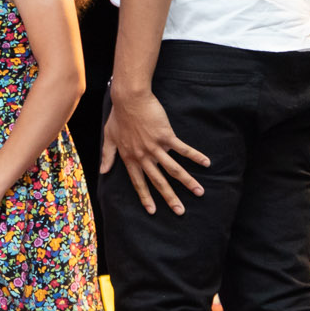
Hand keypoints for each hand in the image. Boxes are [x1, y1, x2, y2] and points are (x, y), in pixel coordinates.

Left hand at [100, 89, 209, 213]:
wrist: (129, 98)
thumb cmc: (119, 116)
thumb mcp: (109, 137)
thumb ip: (107, 156)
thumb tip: (102, 171)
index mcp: (130, 158)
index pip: (138, 183)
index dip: (145, 197)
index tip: (152, 211)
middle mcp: (143, 156)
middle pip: (158, 181)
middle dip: (170, 198)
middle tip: (181, 212)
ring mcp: (155, 147)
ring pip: (173, 169)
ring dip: (187, 182)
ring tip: (199, 192)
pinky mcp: (165, 136)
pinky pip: (183, 149)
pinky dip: (195, 156)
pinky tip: (206, 163)